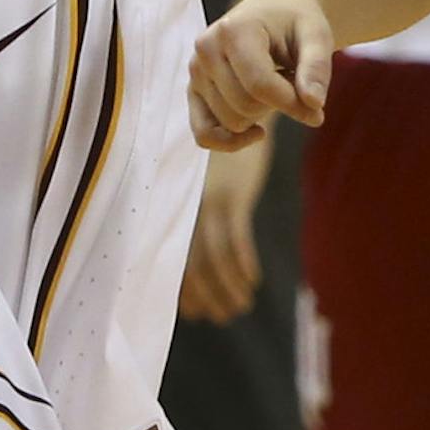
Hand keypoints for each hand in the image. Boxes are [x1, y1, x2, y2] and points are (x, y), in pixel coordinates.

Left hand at [179, 134, 270, 324]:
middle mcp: (190, 208)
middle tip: (225, 316)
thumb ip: (204, 215)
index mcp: (181, 208)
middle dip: (208, 296)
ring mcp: (211, 201)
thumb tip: (204, 254)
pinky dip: (243, 264)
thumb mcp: (211, 185)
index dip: (186, 290)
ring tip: (242, 305)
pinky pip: (235, 239)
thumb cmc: (225, 154)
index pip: (177, 259)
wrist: (241, 113)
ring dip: (228, 287)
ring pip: (214, 258)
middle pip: (193, 265)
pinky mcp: (233, 194)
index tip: (198, 314)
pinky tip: (252, 281)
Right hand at [188, 0, 331, 149]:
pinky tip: (258, 131)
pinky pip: (204, 135)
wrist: (274, 8)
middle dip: (277, 106)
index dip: (292, 104)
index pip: (260, 86)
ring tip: (272, 86)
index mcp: (233, 30)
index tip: (316, 106)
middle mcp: (206, 49)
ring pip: (230, 123)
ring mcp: (196, 71)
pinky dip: (230, 142)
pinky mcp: (194, 90)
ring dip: (260, 116)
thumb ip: (317, 68)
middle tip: (292, 83)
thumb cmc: (296, 22)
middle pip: (245, 107)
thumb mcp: (317, 36)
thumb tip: (314, 105)